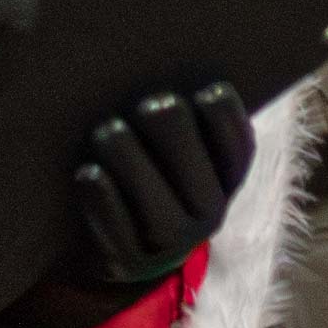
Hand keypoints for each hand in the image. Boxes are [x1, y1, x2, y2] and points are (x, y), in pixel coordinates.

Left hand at [62, 81, 253, 295]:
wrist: (110, 244)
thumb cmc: (141, 170)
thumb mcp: (169, 147)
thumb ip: (174, 115)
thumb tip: (157, 63)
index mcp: (224, 179)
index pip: (238, 151)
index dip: (228, 122)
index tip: (208, 90)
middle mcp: (206, 215)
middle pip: (199, 177)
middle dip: (176, 138)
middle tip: (149, 104)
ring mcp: (169, 245)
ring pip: (160, 208)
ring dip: (133, 165)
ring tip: (109, 131)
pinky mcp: (129, 263)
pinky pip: (119, 233)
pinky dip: (104, 203)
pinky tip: (89, 174)